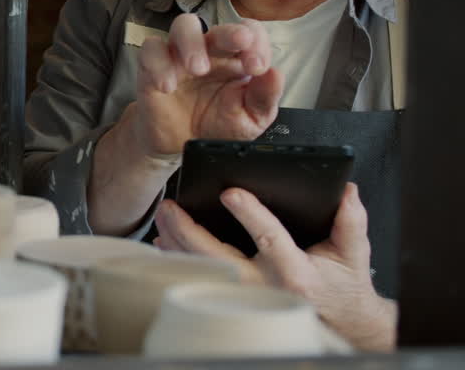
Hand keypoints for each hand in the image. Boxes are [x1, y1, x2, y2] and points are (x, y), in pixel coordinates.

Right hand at [131, 13, 282, 157]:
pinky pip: (151, 51)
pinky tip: (168, 85)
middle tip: (240, 43)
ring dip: (192, 43)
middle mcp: (209, 52)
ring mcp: (179, 57)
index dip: (258, 42)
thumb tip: (275, 74)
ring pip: (183, 26)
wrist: (180, 147)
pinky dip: (158, 64)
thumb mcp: (250, 119)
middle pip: (219, 26)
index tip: (258, 67)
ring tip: (198, 68)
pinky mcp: (152, 67)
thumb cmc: (216, 127)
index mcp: (237, 59)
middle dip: (231, 33)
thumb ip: (264, 98)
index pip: (251, 33)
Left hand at [154, 183, 395, 351]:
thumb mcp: (352, 254)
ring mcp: (246, 295)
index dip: (250, 215)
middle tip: (171, 207)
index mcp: (295, 272)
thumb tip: (346, 192)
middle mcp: (265, 286)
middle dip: (189, 230)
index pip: (269, 238)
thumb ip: (350, 221)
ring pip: (203, 268)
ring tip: (164, 216)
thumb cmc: (341, 289)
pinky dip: (180, 259)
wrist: (341, 324)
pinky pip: (201, 278)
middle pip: (218, 257)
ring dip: (177, 241)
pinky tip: (165, 241)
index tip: (231, 193)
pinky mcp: (235, 298)